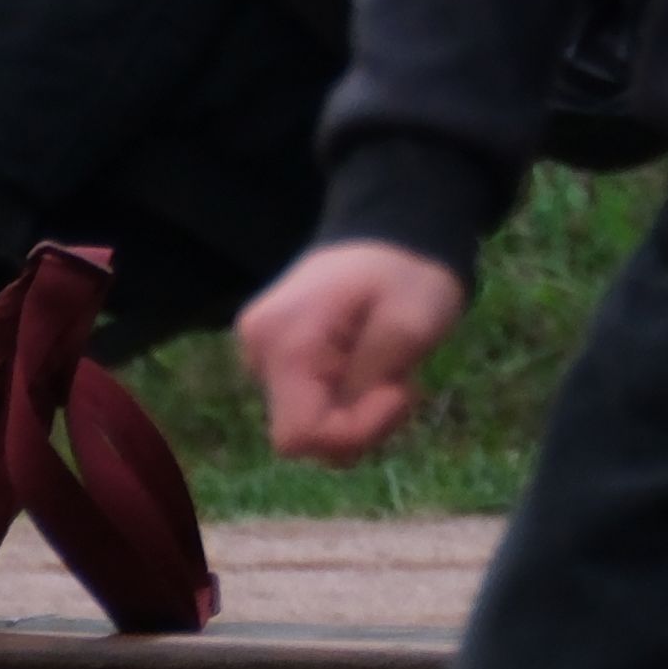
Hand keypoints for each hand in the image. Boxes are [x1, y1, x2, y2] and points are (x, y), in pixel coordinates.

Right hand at [238, 241, 469, 467]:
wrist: (393, 231)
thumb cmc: (406, 272)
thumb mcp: (409, 327)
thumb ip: (368, 385)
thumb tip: (337, 429)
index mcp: (284, 342)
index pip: (299, 437)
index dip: (354, 432)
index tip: (397, 393)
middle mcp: (258, 352)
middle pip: (303, 436)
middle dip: (360, 423)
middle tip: (399, 380)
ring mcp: (262, 356)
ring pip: (308, 426)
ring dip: (356, 414)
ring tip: (387, 368)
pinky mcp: (276, 360)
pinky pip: (309, 407)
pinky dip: (347, 401)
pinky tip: (369, 367)